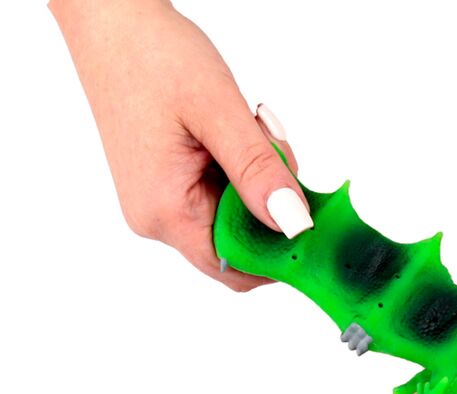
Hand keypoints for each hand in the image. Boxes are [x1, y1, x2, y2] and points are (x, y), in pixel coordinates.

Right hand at [50, 0, 310, 290]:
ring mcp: (161, 202)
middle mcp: (158, 218)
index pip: (235, 269)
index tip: (310, 223)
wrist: (109, 19)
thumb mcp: (217, 112)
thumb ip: (257, 172)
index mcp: (165, 212)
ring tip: (248, 127)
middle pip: (241, 239)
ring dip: (259, 177)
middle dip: (271, 200)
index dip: (278, 256)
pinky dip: (243, 167)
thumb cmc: (150, 54)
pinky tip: (236, 132)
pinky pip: (222, 193)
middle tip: (271, 144)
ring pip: (236, 214)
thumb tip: (294, 224)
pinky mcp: (168, 184)